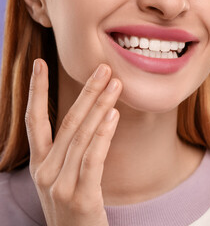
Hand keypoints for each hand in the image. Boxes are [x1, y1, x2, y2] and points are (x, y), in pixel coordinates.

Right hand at [25, 58, 121, 225]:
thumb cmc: (72, 206)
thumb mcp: (62, 177)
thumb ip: (69, 151)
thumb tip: (91, 118)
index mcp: (39, 163)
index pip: (34, 120)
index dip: (36, 91)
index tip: (40, 64)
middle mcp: (45, 171)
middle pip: (67, 122)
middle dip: (86, 92)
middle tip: (102, 68)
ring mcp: (61, 185)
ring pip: (82, 135)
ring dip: (100, 106)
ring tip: (114, 84)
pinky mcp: (81, 196)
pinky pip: (93, 158)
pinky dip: (103, 134)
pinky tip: (113, 115)